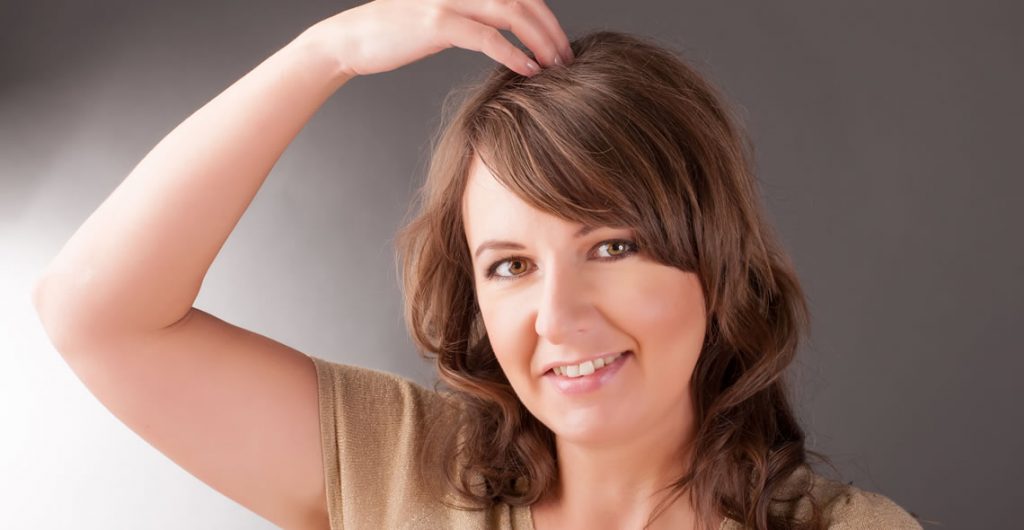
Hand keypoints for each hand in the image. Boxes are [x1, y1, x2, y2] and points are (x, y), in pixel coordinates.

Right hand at [305, 0, 573, 77]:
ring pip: (511, 13)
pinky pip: (487, 37)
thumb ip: (474, 19)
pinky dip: (513, 53)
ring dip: (539, 41)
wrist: (353, 39)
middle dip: (551, 29)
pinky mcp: (437, 22)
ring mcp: (450, 0)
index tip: (561, 45)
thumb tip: (508, 37)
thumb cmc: (398, 34)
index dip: (547, 16)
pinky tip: (527, 70)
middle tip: (568, 58)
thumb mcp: (443, 20)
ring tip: (555, 65)